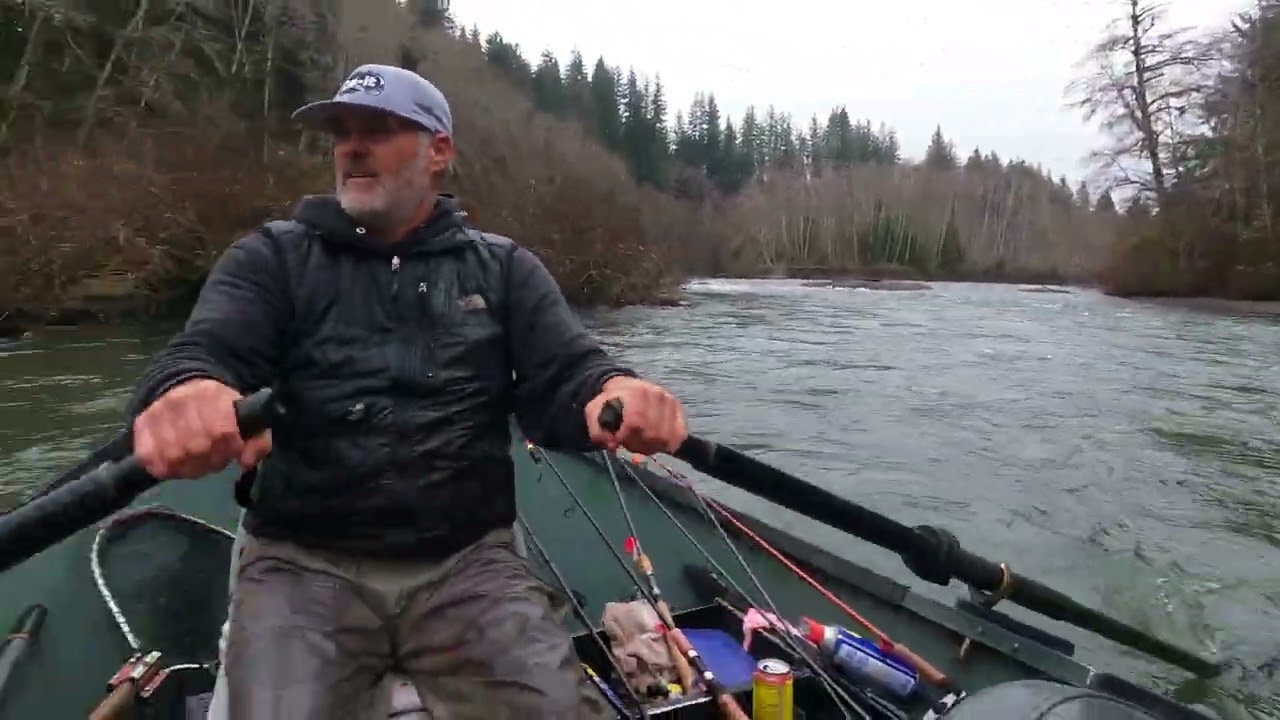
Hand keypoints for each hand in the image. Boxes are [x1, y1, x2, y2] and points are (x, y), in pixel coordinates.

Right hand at [132, 378, 272, 478]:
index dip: (230, 447)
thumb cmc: (219, 406)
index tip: (232, 447)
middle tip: (214, 456)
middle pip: (197, 447)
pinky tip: (176, 463)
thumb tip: (247, 462)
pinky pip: (150, 459)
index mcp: (211, 395)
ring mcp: (157, 413)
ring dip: (189, 466)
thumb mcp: (246, 415)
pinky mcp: (141, 425)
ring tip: (196, 460)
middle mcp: (180, 401)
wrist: (182, 384)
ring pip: (174, 457)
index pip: (222, 431)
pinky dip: (165, 467)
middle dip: (211, 459)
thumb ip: (258, 439)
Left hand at [585, 376, 686, 454]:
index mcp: (635, 392)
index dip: (628, 437)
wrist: (625, 388)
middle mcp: (657, 394)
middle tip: (629, 442)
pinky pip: (679, 435)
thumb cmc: (610, 403)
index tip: (619, 441)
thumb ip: (598, 431)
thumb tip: (612, 445)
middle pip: (653, 433)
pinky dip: (667, 444)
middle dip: (638, 444)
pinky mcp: (678, 409)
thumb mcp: (594, 413)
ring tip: (641, 441)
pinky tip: (655, 442)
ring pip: (666, 437)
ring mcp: (670, 401)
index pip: (637, 421)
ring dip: (652, 446)